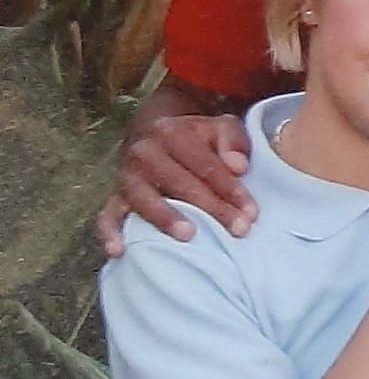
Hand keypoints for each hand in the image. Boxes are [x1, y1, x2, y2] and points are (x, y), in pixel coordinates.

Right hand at [100, 113, 254, 255]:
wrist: (155, 130)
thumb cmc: (198, 136)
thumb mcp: (220, 127)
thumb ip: (233, 141)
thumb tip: (238, 166)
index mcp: (172, 132)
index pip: (206, 165)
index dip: (230, 189)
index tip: (251, 213)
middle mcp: (144, 151)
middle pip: (180, 183)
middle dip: (212, 208)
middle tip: (237, 230)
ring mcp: (126, 175)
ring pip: (144, 198)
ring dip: (165, 218)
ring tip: (189, 236)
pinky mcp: (114, 196)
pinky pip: (106, 215)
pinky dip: (110, 232)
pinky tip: (119, 251)